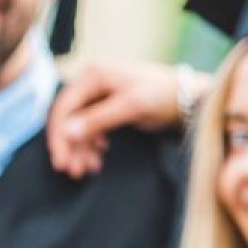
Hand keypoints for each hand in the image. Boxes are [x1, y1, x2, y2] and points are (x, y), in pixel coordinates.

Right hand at [47, 59, 206, 179]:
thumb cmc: (162, 95)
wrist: (189, 96)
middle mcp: (92, 83)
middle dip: (69, 146)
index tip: (61, 161)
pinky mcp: (108, 108)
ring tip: (87, 170)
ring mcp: (99, 96)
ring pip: (79, 127)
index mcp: (93, 75)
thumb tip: (67, 133)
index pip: (63, 107)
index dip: (59, 136)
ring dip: (80, 149)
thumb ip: (98, 119)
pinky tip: (98, 159)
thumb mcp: (131, 106)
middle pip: (68, 118)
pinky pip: (91, 129)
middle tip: (73, 172)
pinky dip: (91, 146)